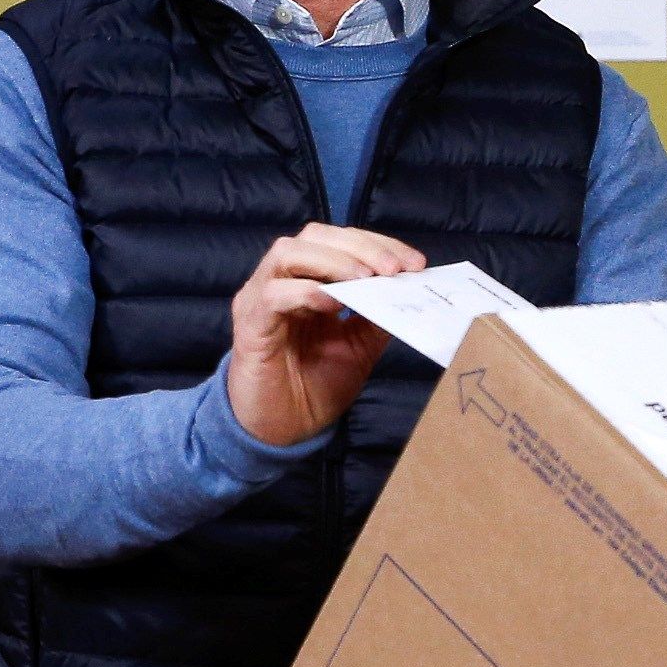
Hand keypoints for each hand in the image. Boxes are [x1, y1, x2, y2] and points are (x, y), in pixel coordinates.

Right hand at [226, 225, 425, 447]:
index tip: (416, 263)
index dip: (379, 245)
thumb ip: (377, 314)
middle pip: (316, 236)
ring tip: (366, 279)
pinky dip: (306, 291)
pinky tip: (333, 302)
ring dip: (334, 261)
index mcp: (309, 280)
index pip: (342, 241)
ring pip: (289, 253)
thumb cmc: (315, 386)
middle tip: (395, 269)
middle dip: (361, 247)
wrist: (284, 430)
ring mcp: (262, 297)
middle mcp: (282, 280)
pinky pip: (273, 294)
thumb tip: (409, 289)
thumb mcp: (360, 345)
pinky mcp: (250, 323)